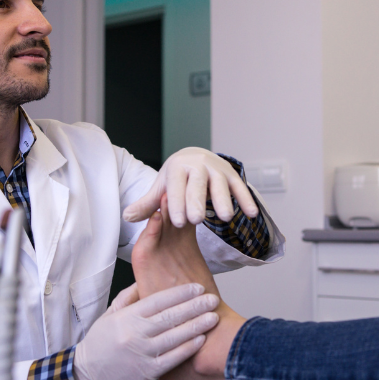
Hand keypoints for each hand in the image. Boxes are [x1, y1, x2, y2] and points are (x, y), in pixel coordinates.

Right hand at [73, 282, 218, 379]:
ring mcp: (143, 353)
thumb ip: (129, 297)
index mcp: (127, 316)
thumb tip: (145, 279)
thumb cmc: (100, 344)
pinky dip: (188, 348)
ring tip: (213, 317)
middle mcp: (136, 333)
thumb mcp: (110, 315)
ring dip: (197, 325)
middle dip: (195, 306)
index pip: (159, 300)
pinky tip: (201, 339)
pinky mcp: (148, 372)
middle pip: (171, 316)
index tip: (197, 287)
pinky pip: (173, 358)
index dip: (181, 293)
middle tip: (212, 299)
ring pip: (175, 336)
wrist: (86, 376)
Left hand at [123, 147, 258, 226]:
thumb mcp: (161, 187)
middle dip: (197, 201)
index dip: (176, 203)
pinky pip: (240, 187)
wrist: (195, 156)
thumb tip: (127, 217)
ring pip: (220, 185)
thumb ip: (147, 204)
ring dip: (223, 200)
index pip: (176, 186)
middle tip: (196, 220)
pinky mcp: (231, 174)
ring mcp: (216, 169)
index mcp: (177, 168)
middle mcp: (197, 166)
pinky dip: (246, 199)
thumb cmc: (176, 178)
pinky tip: (251, 214)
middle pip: (197, 184)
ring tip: (225, 218)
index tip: (178, 222)